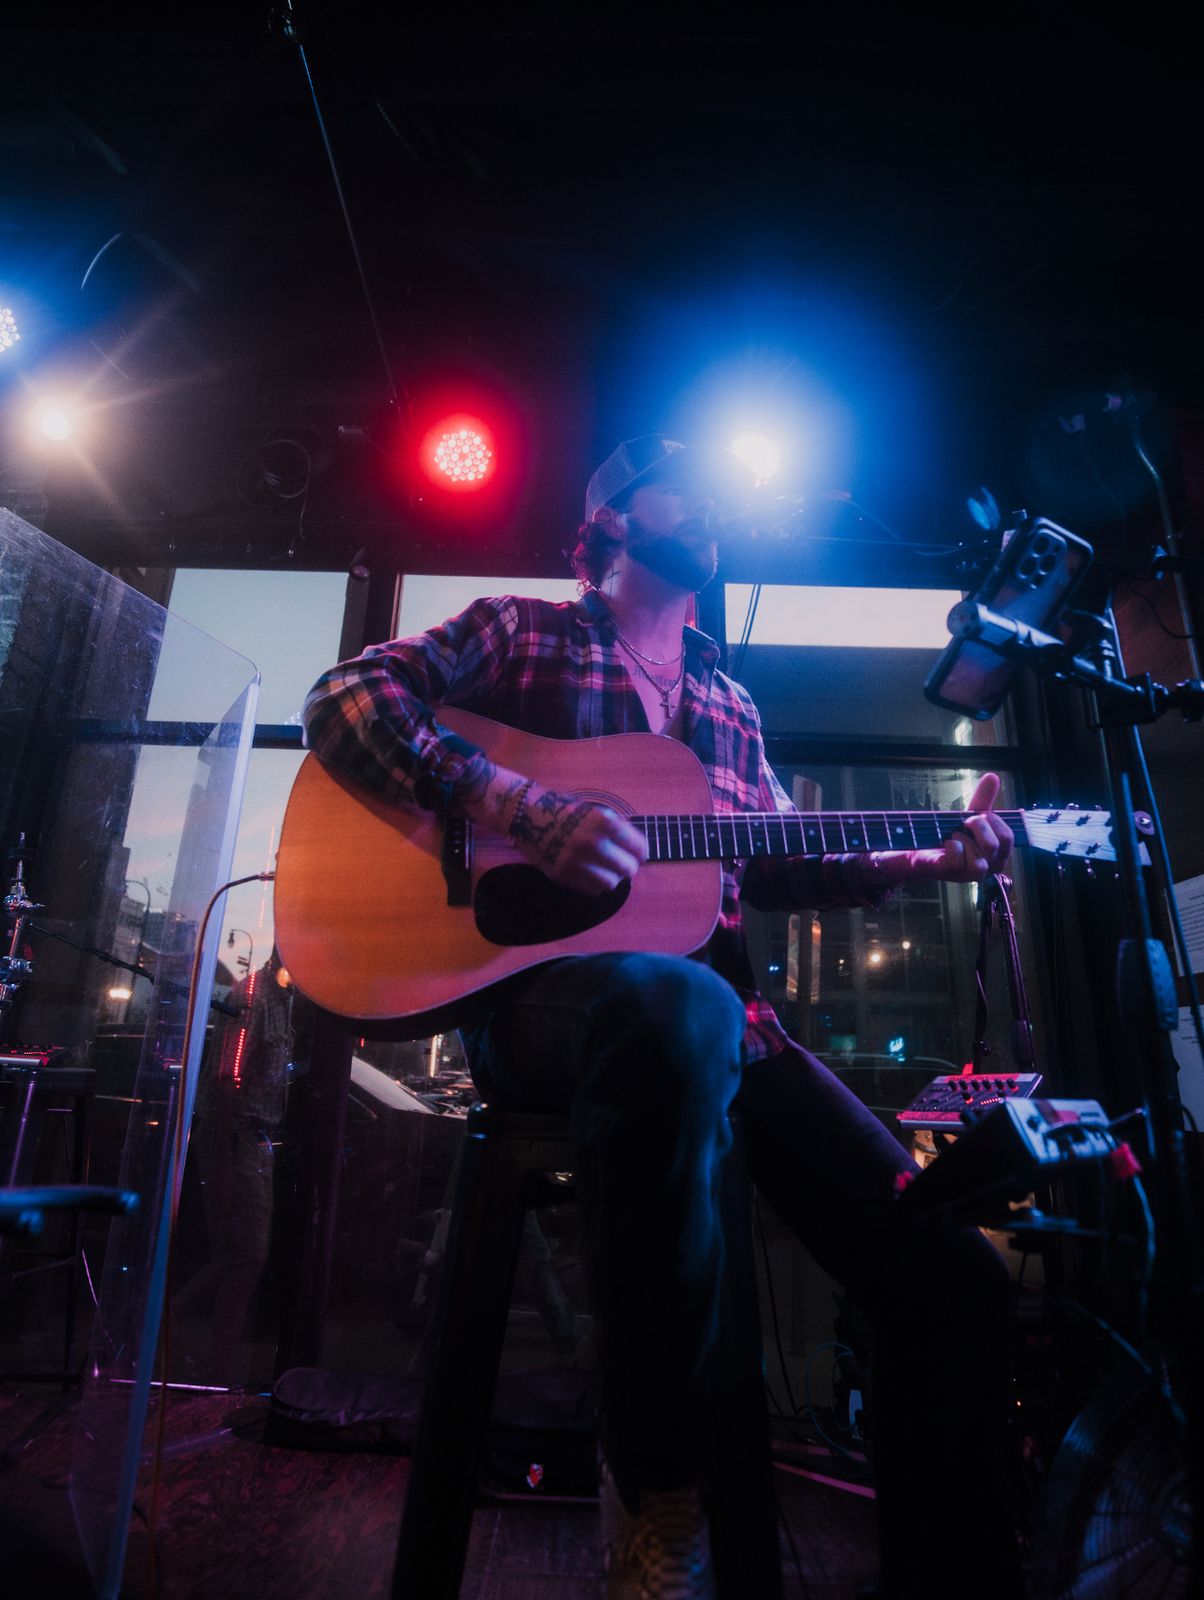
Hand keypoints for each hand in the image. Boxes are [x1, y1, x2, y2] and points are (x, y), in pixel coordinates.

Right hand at [509, 783, 647, 895]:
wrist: (527, 815)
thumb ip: (618, 831)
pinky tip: (588, 872)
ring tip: (603, 868)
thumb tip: (638, 852)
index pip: (639, 848)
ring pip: (610, 884)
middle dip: (627, 867)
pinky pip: (591, 890)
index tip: (638, 855)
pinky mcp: (563, 876)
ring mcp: (577, 862)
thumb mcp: (596, 812)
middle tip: (621, 864)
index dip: (641, 853)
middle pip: (627, 869)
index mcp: (605, 823)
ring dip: (610, 878)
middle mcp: (593, 844)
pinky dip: (594, 884)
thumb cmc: (565, 811)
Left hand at [912, 772, 1013, 883]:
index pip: (1008, 837)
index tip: (979, 815)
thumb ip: (983, 798)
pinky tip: (946, 844)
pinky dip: (951, 847)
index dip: (994, 821)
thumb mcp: (969, 815)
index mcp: (998, 854)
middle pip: (994, 846)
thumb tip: (993, 776)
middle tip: (965, 822)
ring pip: (979, 861)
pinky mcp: (950, 874)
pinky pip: (957, 861)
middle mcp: (988, 867)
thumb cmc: (951, 835)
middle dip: (978, 827)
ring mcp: (970, 874)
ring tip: (953, 835)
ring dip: (963, 839)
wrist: (921, 847)